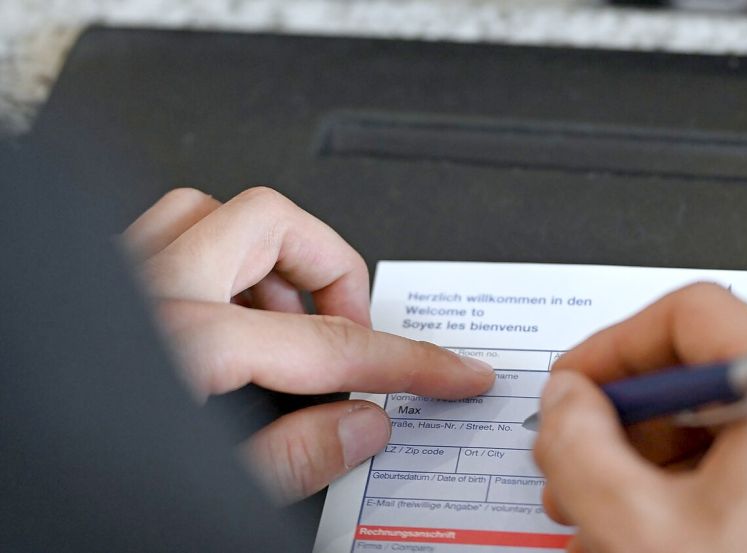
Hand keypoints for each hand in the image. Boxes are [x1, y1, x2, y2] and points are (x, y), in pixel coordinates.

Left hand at [124, 187, 493, 503]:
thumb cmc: (65, 488)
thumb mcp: (201, 492)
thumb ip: (293, 455)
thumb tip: (365, 424)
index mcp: (184, 345)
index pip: (333, 346)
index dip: (410, 362)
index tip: (454, 372)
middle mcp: (146, 291)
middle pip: (272, 223)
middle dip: (333, 273)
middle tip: (352, 333)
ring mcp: (115, 279)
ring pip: (213, 213)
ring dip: (269, 259)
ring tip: (290, 321)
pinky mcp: (95, 286)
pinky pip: (169, 232)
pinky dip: (219, 260)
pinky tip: (230, 316)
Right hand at [533, 283, 746, 552]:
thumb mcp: (628, 526)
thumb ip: (576, 440)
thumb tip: (567, 400)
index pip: (692, 315)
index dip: (614, 347)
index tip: (576, 386)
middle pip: (717, 373)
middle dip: (631, 418)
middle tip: (582, 457)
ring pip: (742, 424)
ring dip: (663, 457)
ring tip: (615, 511)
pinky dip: (712, 484)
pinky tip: (669, 531)